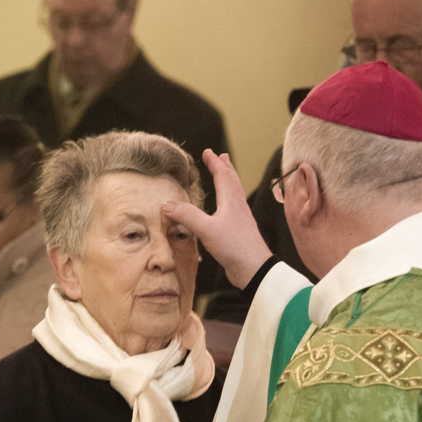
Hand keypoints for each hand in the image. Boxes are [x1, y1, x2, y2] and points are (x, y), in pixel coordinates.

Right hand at [163, 149, 271, 289]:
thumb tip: (166, 205)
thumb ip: (187, 216)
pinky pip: (233, 210)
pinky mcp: (239, 233)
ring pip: (234, 195)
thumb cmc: (234, 246)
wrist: (255, 269)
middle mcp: (238, 207)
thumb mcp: (206, 229)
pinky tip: (224, 209)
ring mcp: (240, 220)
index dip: (214, 163)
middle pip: (232, 182)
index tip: (208, 152)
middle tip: (223, 156)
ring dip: (229, 182)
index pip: (222, 176)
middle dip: (225, 168)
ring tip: (226, 176)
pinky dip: (227, 201)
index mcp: (231, 201)